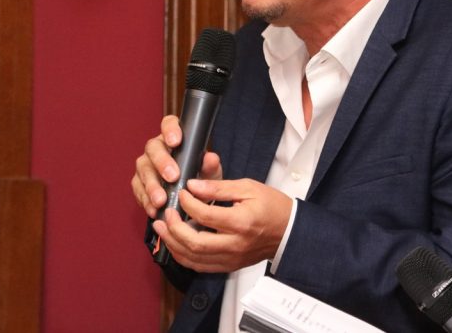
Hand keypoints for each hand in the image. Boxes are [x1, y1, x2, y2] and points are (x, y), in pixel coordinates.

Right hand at [131, 115, 221, 218]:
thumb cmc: (200, 178)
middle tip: (173, 177)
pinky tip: (154, 209)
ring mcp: (145, 165)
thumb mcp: (209, 172)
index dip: (170, 130)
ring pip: (143, 170)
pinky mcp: (139, 183)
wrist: (192, 198)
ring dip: (152, 186)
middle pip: (153, 148)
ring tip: (161, 200)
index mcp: (173, 138)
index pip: (168, 124)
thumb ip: (210, 165)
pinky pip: (138, 189)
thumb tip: (211, 158)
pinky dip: (146, 200)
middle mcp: (156, 148)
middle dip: (162, 163)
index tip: (176, 142)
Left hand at [149, 177, 292, 272]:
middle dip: (173, 228)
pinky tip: (174, 243)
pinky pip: (200, 266)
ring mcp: (232, 258)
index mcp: (241, 222)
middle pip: (194, 243)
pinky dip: (183, 256)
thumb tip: (193, 185)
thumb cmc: (272, 207)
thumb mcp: (248, 187)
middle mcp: (235, 245)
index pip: (204, 215)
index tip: (182, 192)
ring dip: (172, 244)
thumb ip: (218, 187)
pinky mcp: (230, 266)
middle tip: (165, 213)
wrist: (290, 231)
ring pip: (193, 258)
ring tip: (161, 228)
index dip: (187, 203)